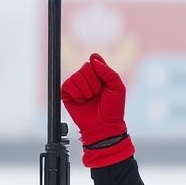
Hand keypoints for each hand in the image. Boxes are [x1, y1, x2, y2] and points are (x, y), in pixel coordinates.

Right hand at [60, 53, 134, 167]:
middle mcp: (86, 78)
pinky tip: (82, 101)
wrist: (104, 126)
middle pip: (85, 67)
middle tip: (98, 95)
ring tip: (90, 99)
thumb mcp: (117, 87)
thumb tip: (93, 58)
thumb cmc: (113, 109)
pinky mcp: (67, 93)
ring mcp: (76, 85)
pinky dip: (77, 94)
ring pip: (77, 76)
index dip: (99, 71)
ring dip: (86, 90)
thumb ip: (108, 71)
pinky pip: (68, 85)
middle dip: (94, 83)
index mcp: (99, 74)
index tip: (104, 84)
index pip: (93, 61)